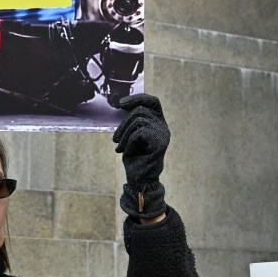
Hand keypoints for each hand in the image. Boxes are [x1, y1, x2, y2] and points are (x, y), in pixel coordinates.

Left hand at [112, 94, 168, 217]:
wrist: (139, 178)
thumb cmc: (134, 157)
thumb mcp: (130, 135)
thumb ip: (131, 121)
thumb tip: (121, 104)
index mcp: (157, 122)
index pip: (152, 101)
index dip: (138, 98)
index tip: (121, 103)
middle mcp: (163, 126)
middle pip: (140, 111)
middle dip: (123, 123)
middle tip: (114, 139)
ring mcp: (163, 135)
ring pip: (138, 121)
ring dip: (123, 134)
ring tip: (119, 147)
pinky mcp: (160, 144)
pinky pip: (138, 133)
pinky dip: (128, 142)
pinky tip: (125, 152)